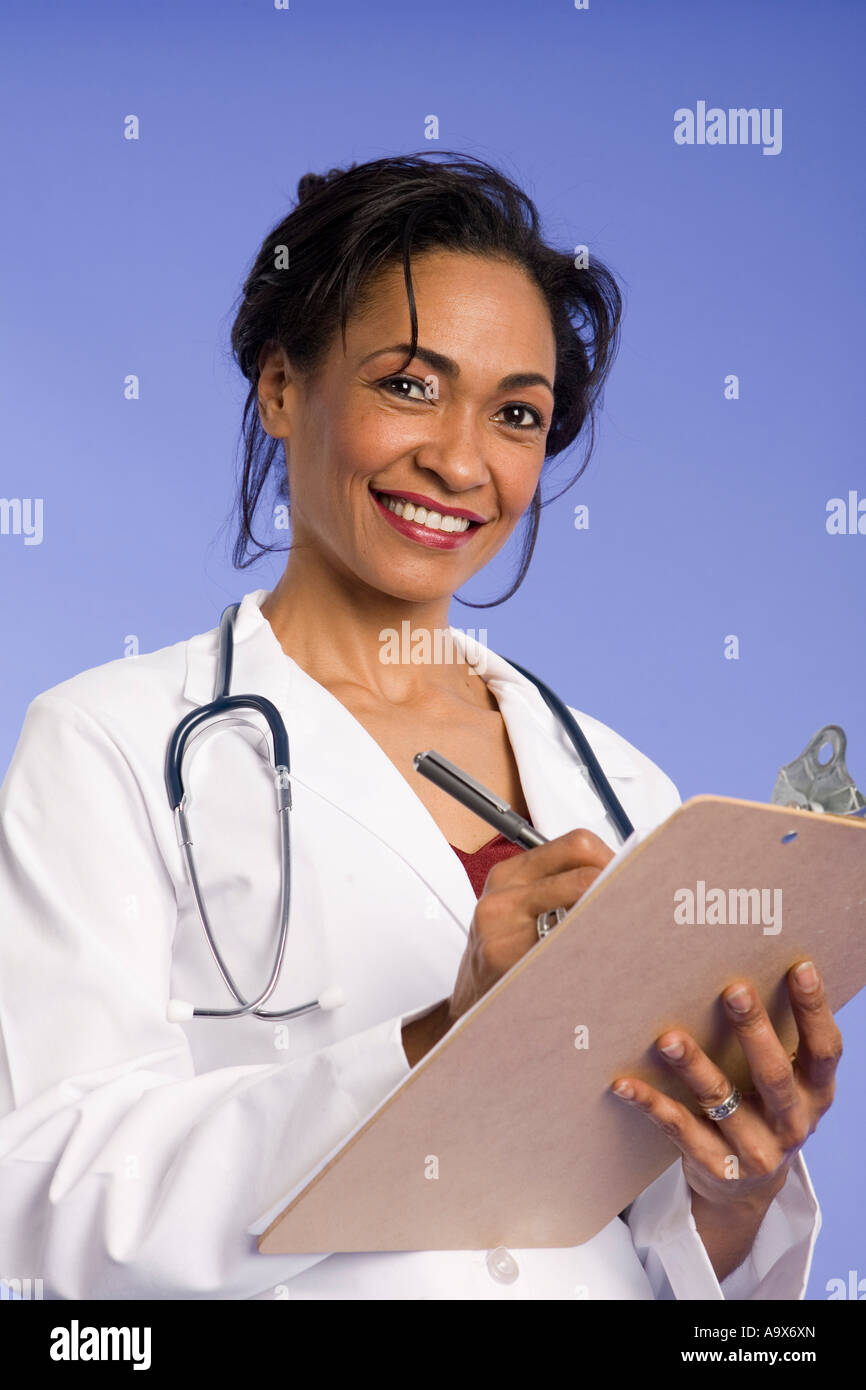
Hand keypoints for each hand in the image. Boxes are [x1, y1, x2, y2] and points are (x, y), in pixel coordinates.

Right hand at [401, 827, 612, 1065]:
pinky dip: (594, 954)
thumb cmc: (503, 956)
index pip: (577, 845)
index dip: (612, 858)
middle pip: (584, 873)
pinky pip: (567, 951)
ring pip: (580, 911)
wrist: (466, 1006)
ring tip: (630, 934)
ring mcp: (502, 929)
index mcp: (511, 874)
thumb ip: (556, 887)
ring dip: (612, 921)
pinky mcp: (505, 961)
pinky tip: (605, 963)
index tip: (631, 878)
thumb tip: (622, 875)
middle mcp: (504, 895)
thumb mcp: (516, 909)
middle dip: (620, 888)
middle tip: (640, 909)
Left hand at [610, 960, 840, 1217]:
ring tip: (668, 1038)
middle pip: (774, 1074)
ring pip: (721, 1100)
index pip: (824, 1050)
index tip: (801, 967)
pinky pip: (679, 1128)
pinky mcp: (716, 1165)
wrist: (745, 1190)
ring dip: (693, 1066)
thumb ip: (776, 1041)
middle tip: (733, 990)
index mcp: (816, 1095)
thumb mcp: (784, 1084)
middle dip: (753, 1030)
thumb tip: (745, 972)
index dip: (815, 1010)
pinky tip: (625, 1083)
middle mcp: (792, 1124)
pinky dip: (651, 1103)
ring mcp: (755, 1150)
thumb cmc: (761, 1111)